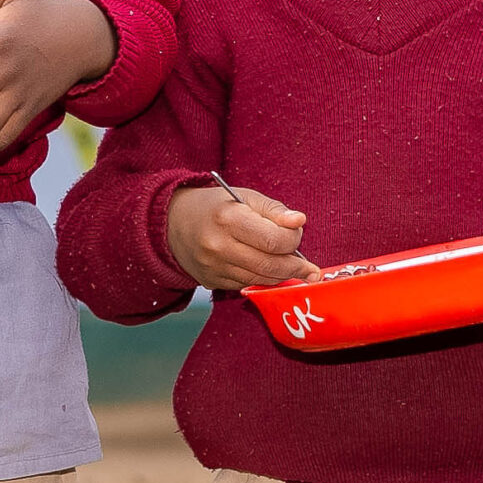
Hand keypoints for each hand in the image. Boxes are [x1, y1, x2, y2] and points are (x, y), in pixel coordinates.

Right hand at [165, 182, 320, 293]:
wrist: (173, 224)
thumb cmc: (215, 206)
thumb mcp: (244, 197)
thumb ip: (274, 210)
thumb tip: (300, 221)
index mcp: (228, 219)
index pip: (274, 240)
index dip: (294, 240)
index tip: (297, 234)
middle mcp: (219, 246)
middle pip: (270, 266)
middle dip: (295, 268)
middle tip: (309, 269)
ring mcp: (214, 268)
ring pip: (260, 280)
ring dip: (282, 276)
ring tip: (294, 269)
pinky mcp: (212, 282)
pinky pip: (247, 285)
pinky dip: (263, 280)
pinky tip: (270, 271)